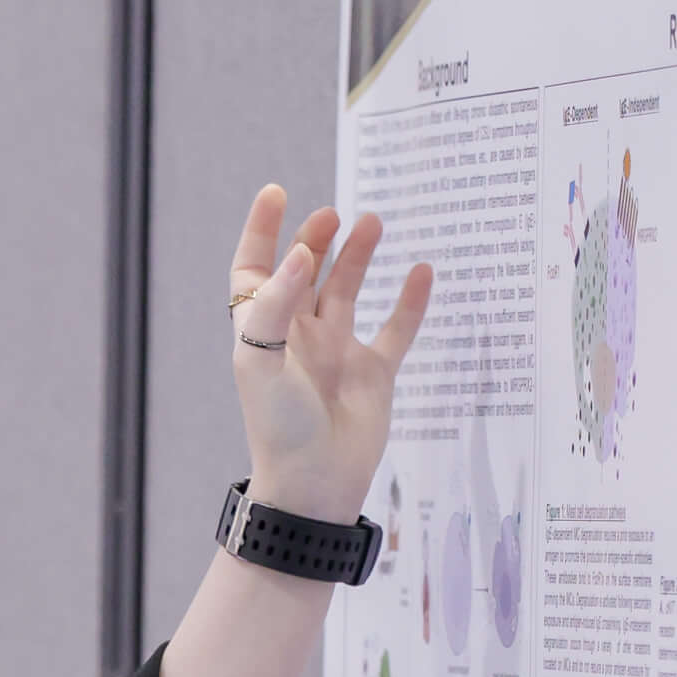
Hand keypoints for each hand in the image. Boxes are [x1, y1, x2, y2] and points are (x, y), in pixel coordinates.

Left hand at [225, 185, 428, 521]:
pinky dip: (409, 301)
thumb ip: (276, 305)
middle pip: (303, 273)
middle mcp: (297, 336)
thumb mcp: (260, 361)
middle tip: (332, 213)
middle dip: (314, 239)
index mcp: (262, 331)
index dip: (260, 232)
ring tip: (372, 222)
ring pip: (347, 291)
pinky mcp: (374, 372)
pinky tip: (421, 270)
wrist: (313, 483)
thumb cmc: (277, 426)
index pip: (254, 270)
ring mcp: (337, 352)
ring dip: (358, 257)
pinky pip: (396, 328)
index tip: (275, 193)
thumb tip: (297, 254)